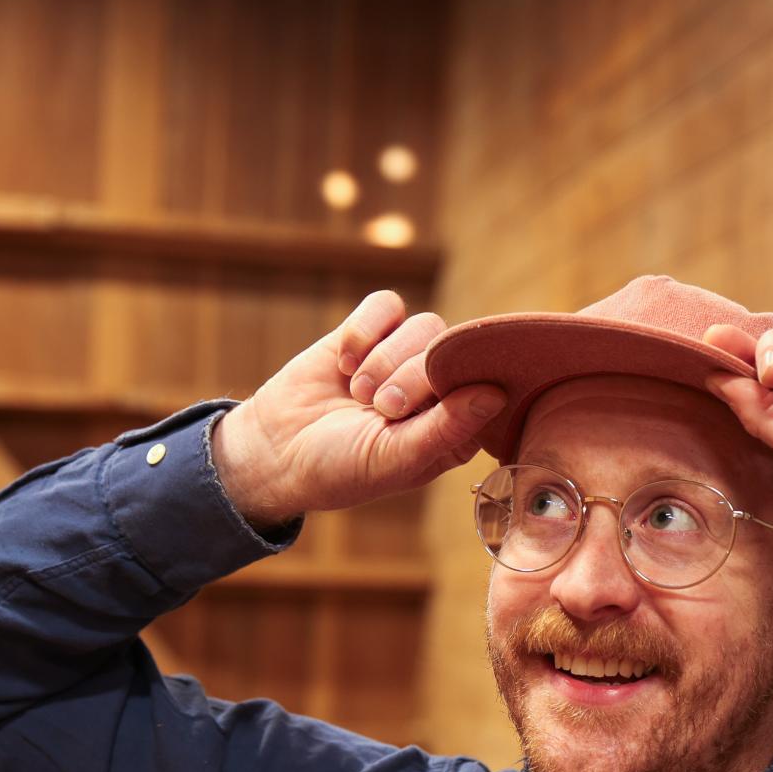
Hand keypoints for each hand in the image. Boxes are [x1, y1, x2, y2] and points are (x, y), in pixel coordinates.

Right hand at [213, 291, 504, 529]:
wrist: (276, 451)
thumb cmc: (342, 467)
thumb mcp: (395, 458)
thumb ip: (446, 428)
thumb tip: (496, 394)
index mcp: (458, 427)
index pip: (487, 386)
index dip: (456, 390)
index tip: (415, 411)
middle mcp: (440, 388)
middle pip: (452, 350)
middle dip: (411, 378)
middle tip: (380, 408)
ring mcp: (406, 355)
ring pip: (424, 325)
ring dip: (385, 359)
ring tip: (358, 392)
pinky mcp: (372, 331)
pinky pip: (386, 304)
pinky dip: (364, 331)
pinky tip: (344, 363)